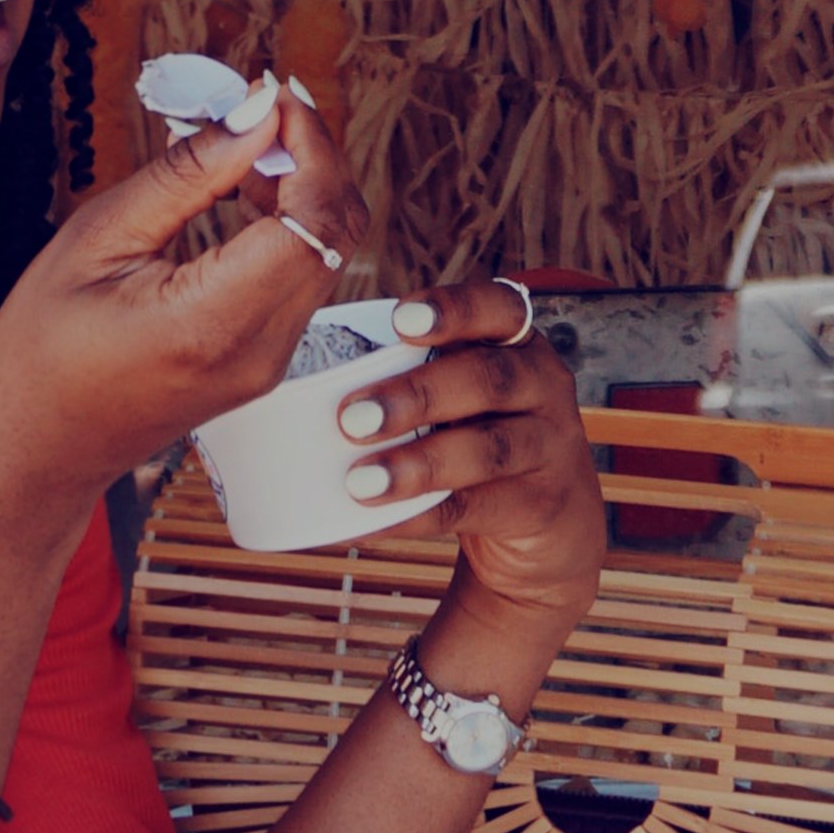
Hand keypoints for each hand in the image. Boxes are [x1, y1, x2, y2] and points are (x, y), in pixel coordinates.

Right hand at [0, 80, 371, 526]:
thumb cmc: (38, 353)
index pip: (316, 217)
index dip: (312, 144)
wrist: (28, 457)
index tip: (276, 92)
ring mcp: (272, 362)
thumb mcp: (96, 240)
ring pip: (330, 250)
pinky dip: (292, 224)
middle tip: (260, 109)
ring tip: (239, 150)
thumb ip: (188, 174)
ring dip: (304, 187)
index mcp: (214, 323)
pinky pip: (306, 275)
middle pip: (338, 230)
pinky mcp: (268, 361)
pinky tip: (242, 194)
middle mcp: (261, 350)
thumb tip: (259, 113)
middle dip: (313, 156)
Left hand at [333, 282, 606, 629]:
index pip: (498, 309)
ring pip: (488, 449)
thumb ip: (413, 373)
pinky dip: (417, 517)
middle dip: (418, 394)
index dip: (454, 309)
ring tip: (359, 480)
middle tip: (350, 416)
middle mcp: (542, 385)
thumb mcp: (467, 395)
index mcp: (519, 343)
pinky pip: (473, 509)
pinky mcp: (537, 505)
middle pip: (489, 379)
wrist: (551, 522)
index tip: (401, 319)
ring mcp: (548, 446)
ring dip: (419, 463)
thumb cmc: (478, 435)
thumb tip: (282, 371)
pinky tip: (370, 523)